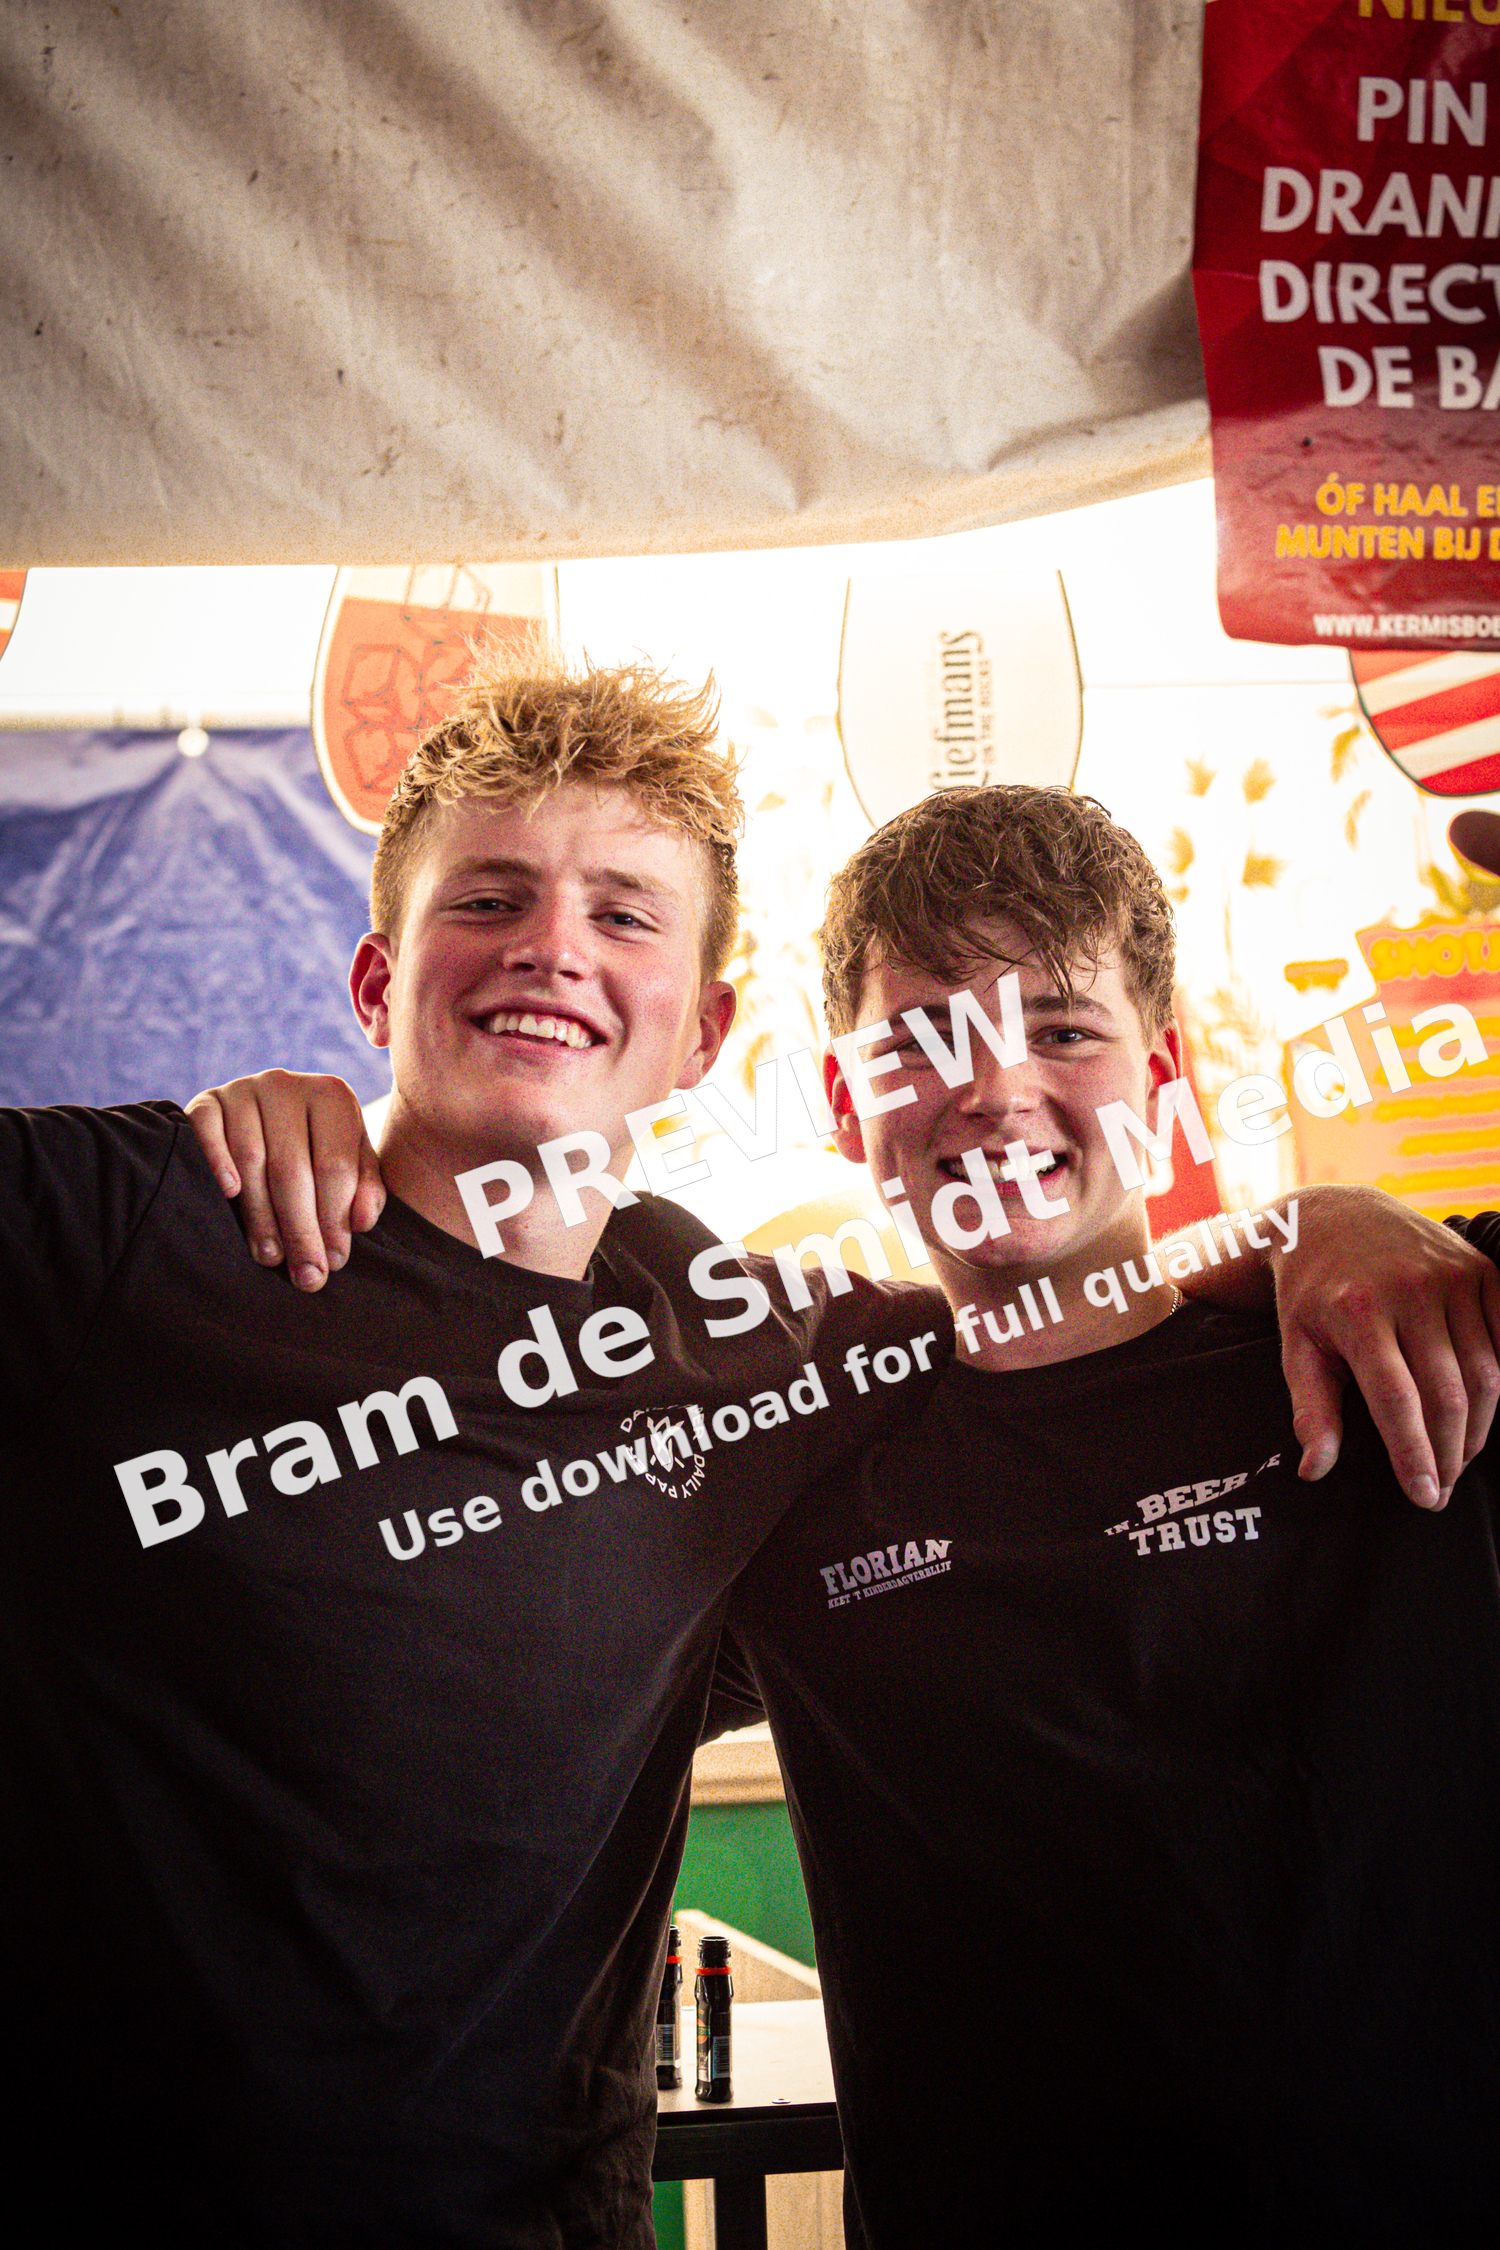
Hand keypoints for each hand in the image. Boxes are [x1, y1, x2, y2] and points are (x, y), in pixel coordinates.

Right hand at [185, 1072, 385, 1290]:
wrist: (267, 1117)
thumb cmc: (317, 1150)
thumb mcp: (352, 1164)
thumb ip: (365, 1190)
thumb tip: (360, 1223)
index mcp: (332, 1096)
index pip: (336, 1166)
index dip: (335, 1219)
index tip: (334, 1262)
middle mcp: (287, 1085)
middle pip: (292, 1168)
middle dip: (300, 1228)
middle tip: (305, 1274)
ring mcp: (243, 1089)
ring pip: (251, 1159)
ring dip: (260, 1215)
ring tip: (271, 1256)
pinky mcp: (207, 1100)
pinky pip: (206, 1132)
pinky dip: (216, 1161)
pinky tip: (229, 1194)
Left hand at [1271, 1185, 1499, 1507]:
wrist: (1335, 1216)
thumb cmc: (1311, 1293)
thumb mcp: (1296, 1345)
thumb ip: (1311, 1409)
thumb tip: (1315, 1470)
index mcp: (1358, 1312)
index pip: (1397, 1401)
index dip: (1415, 1454)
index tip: (1423, 1497)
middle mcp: (1410, 1290)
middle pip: (1448, 1394)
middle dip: (1449, 1453)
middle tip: (1441, 1489)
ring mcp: (1452, 1276)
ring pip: (1486, 1373)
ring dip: (1479, 1428)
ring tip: (1459, 1459)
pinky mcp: (1480, 1269)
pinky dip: (1498, 1384)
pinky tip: (1480, 1413)